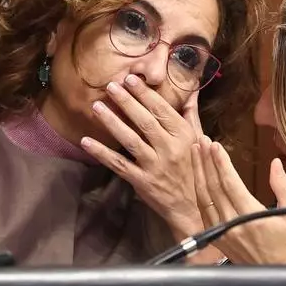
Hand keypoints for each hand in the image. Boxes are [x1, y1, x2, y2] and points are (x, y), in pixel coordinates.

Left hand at [80, 75, 205, 239]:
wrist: (193, 207)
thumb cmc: (196, 169)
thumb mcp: (199, 140)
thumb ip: (191, 115)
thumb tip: (192, 91)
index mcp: (183, 136)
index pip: (162, 110)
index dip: (145, 94)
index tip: (131, 79)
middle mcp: (169, 149)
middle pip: (145, 121)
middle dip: (126, 102)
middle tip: (111, 86)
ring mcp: (154, 166)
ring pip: (130, 140)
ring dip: (112, 122)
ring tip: (97, 106)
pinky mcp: (142, 181)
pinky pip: (119, 164)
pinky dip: (102, 153)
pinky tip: (86, 141)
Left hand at [192, 137, 285, 264]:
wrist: (275, 271)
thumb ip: (283, 186)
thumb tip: (275, 163)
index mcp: (252, 217)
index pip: (230, 184)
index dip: (220, 163)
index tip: (215, 146)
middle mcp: (232, 225)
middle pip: (213, 187)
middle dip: (206, 162)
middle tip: (201, 141)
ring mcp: (221, 232)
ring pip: (203, 198)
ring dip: (198, 173)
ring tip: (195, 153)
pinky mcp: (216, 237)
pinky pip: (203, 210)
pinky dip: (199, 191)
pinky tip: (198, 177)